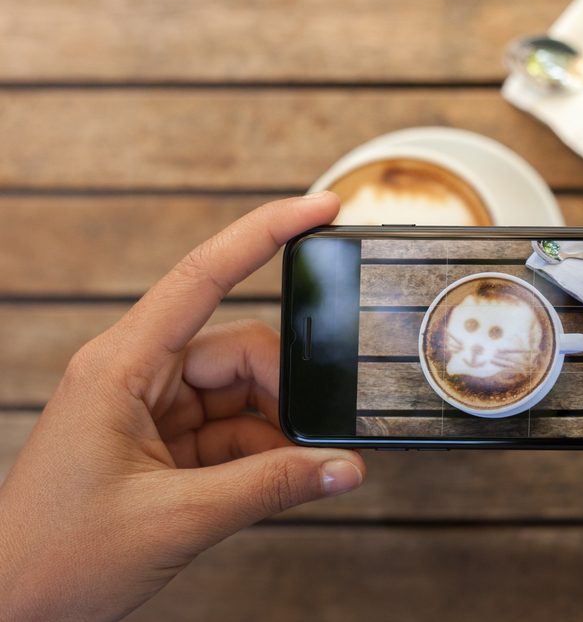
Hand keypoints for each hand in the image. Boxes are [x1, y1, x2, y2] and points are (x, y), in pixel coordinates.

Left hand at [0, 193, 364, 621]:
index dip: (264, 234)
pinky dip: (261, 454)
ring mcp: (149, 410)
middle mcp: (135, 376)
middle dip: (285, 390)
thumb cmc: (54, 558)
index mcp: (120, 367)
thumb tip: (342, 467)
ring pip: (239, 393)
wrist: (10, 610)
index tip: (317, 209)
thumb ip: (271, 486)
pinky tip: (280, 481)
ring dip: (276, 430)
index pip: (203, 277)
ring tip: (299, 471)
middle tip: (321, 435)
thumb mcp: (178, 519)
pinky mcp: (161, 443)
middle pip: (238, 350)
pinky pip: (230, 430)